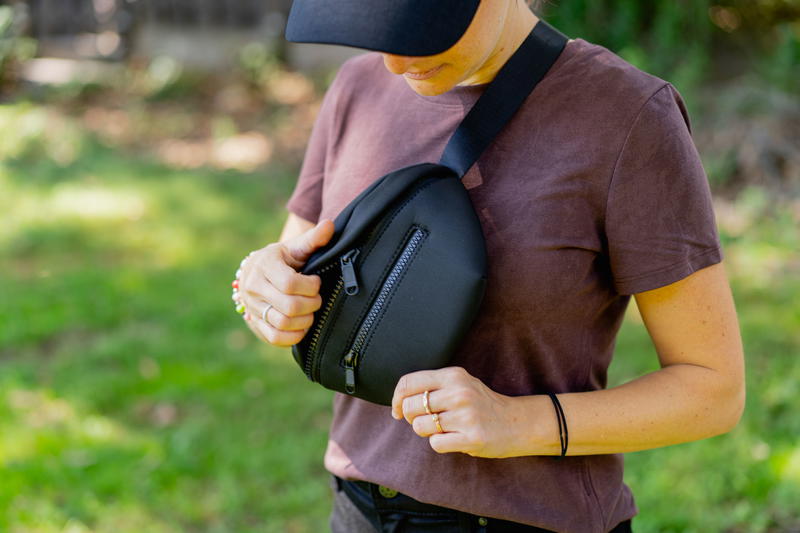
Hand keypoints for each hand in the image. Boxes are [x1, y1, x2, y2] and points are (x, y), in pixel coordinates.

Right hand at [239, 219, 334, 345]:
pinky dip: (294, 336)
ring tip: (311, 311)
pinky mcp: (254, 323)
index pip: (290, 284)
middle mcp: (253, 287)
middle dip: (311, 304)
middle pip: (289, 306)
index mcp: (264, 265)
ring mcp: (252, 307)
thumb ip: (313, 239)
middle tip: (317, 299)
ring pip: (283, 323)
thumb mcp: (294, 247)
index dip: (311, 286)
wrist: (255, 273)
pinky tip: (303, 325)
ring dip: (305, 320)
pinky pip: (275, 337)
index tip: (316, 282)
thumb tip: (330, 225)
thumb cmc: (282, 259)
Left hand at [391, 366, 522, 457]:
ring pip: (420, 427)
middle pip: (410, 406)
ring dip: (426, 432)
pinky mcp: (471, 438)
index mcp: (453, 375)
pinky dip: (440, 444)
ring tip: (444, 428)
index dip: (396, 398)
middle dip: (411, 418)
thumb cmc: (483, 404)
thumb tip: (398, 402)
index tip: (397, 409)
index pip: (408, 382)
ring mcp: (466, 415)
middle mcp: (459, 392)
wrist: (517, 422)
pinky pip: (435, 444)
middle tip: (426, 420)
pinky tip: (454, 438)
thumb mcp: (461, 384)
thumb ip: (433, 387)